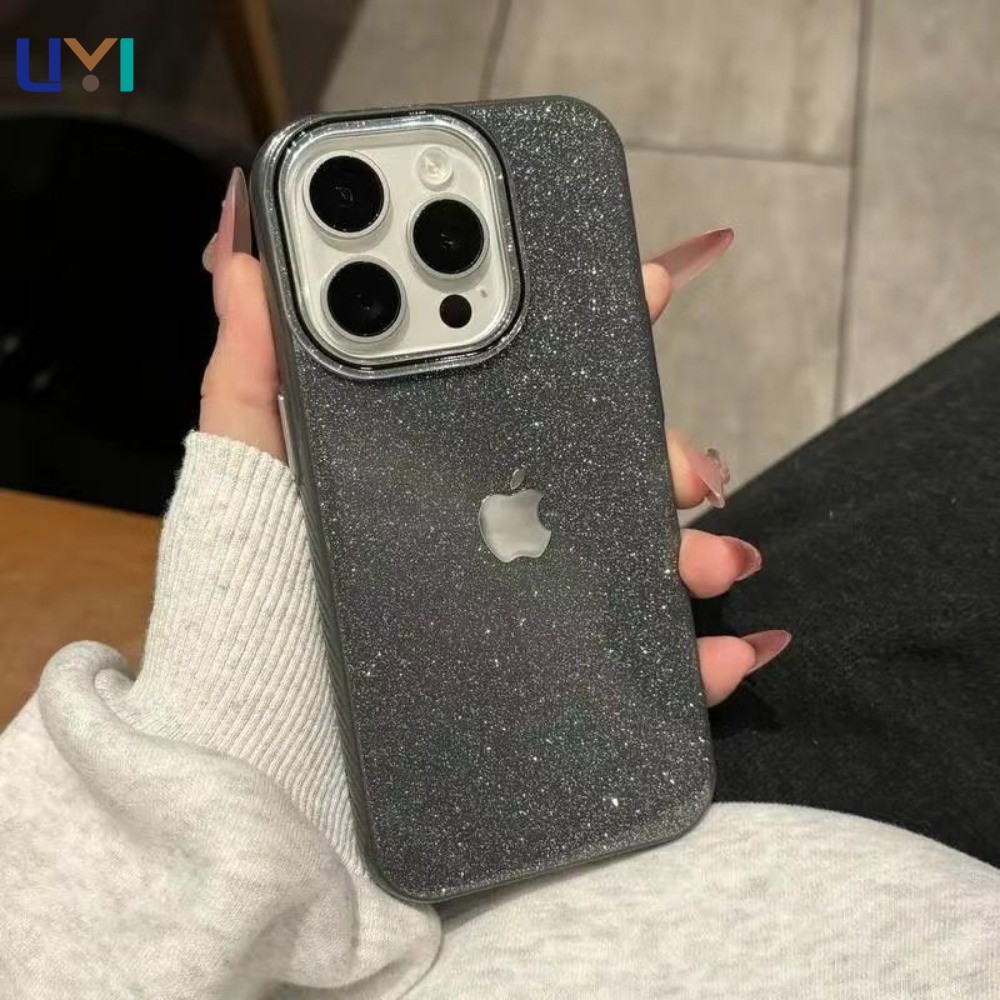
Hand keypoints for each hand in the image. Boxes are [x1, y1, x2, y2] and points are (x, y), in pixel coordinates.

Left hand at [201, 168, 789, 706]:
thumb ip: (251, 376)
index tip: (643, 282)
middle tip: (689, 467)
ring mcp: (525, 596)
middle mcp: (496, 521)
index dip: (587, 324)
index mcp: (444, 463)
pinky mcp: (545, 671)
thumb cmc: (253, 602)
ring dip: (696, 550)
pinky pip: (637, 658)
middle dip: (666, 450)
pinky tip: (722, 656)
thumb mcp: (250, 477)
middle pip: (606, 462)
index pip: (526, 378)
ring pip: (637, 552)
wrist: (272, 744)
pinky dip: (694, 660)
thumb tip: (244, 262)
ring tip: (716, 559)